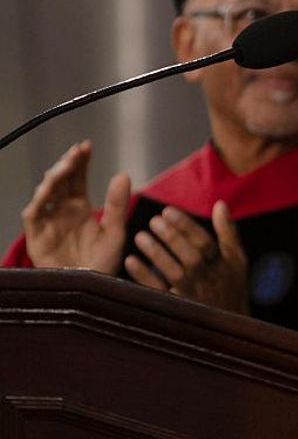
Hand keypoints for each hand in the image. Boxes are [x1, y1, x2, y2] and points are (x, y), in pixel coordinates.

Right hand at [21, 140, 129, 274]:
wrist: (92, 291)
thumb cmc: (103, 264)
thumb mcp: (114, 232)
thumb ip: (117, 205)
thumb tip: (123, 173)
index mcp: (81, 208)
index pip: (78, 179)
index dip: (80, 162)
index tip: (87, 146)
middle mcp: (62, 212)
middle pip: (61, 181)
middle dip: (67, 164)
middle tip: (77, 151)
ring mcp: (48, 222)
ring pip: (45, 193)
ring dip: (54, 177)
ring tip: (66, 165)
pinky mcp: (37, 237)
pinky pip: (33, 214)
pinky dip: (39, 201)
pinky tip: (48, 188)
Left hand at [124, 201, 248, 313]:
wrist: (228, 330)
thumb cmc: (231, 287)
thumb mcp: (236, 260)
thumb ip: (228, 232)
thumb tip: (220, 204)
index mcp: (223, 266)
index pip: (205, 242)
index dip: (186, 226)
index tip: (167, 211)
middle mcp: (208, 280)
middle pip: (190, 257)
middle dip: (172, 238)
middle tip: (153, 220)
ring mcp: (192, 295)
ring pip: (174, 273)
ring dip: (156, 254)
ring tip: (140, 236)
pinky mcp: (176, 308)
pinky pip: (158, 291)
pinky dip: (144, 276)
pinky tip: (130, 261)